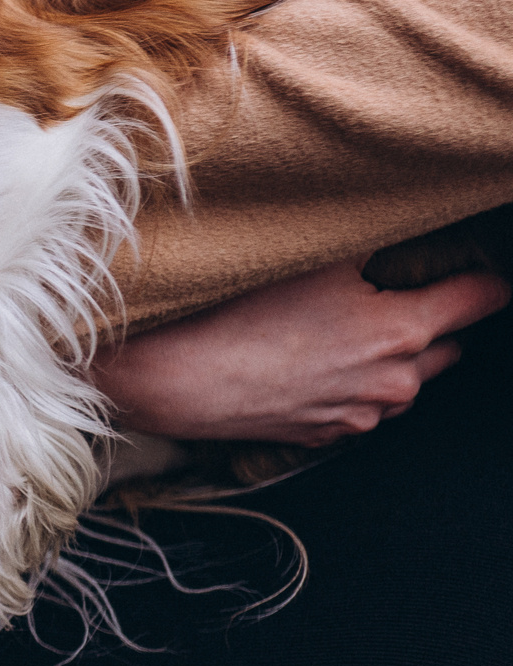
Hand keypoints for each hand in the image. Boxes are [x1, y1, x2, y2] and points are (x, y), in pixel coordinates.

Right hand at [93, 260, 508, 444]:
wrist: (182, 379)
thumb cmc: (243, 315)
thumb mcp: (313, 260)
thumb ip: (371, 245)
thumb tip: (398, 230)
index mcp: (405, 329)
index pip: (479, 298)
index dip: (486, 279)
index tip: (484, 273)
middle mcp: (395, 380)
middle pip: (450, 348)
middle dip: (433, 323)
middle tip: (393, 296)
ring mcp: (362, 415)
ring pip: (405, 383)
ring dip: (392, 360)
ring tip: (345, 335)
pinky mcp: (325, 436)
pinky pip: (361, 408)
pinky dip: (352, 386)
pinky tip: (312, 365)